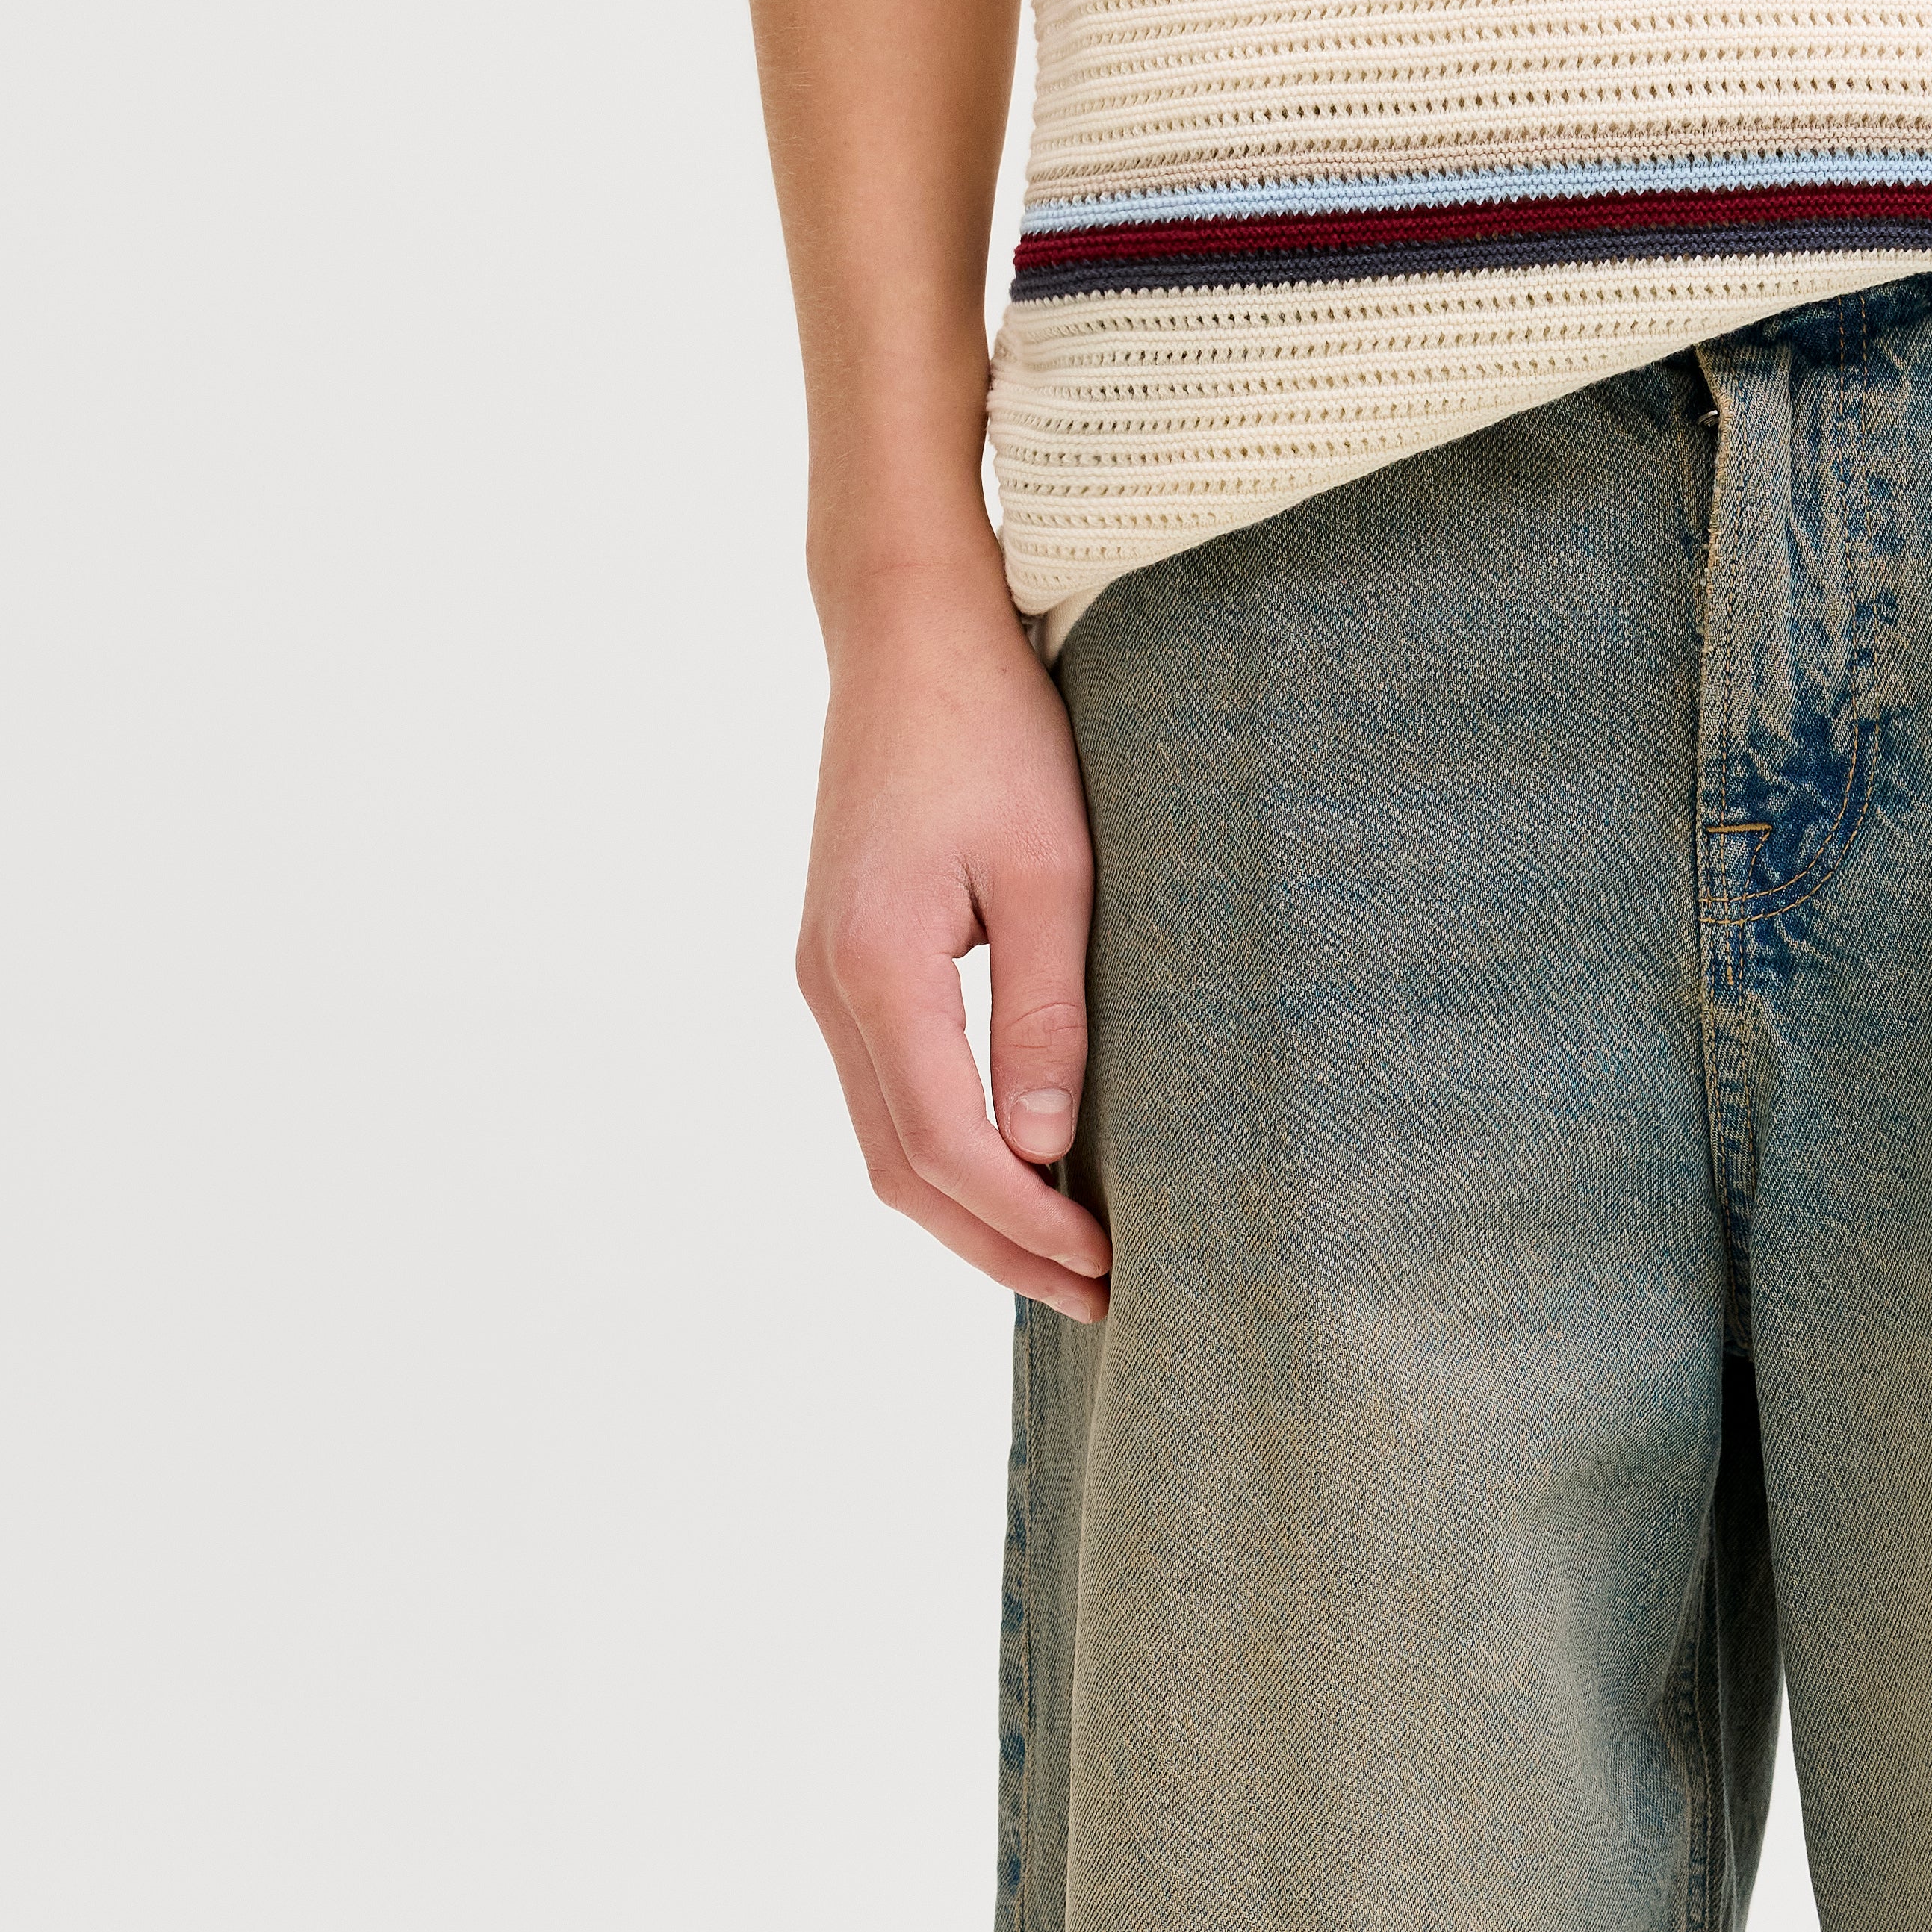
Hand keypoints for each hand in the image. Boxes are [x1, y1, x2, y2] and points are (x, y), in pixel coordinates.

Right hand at [796, 561, 1111, 1321]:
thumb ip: (1044, 1012)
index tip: (1105, 1264)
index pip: (948, 1147)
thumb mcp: (1050, 870)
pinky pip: (889, 1096)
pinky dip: (948, 1159)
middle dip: (997, 1248)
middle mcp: (829, 986)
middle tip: (1096, 1298)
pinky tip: (1017, 1179)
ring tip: (1062, 1263)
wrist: (908, 632)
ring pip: (888, 1146)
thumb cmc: (994, 730)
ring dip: (970, 1216)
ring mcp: (825, 978)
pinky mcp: (844, 963)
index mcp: (877, 967)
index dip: (1026, 1222)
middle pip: (903, 1173)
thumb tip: (1043, 1150)